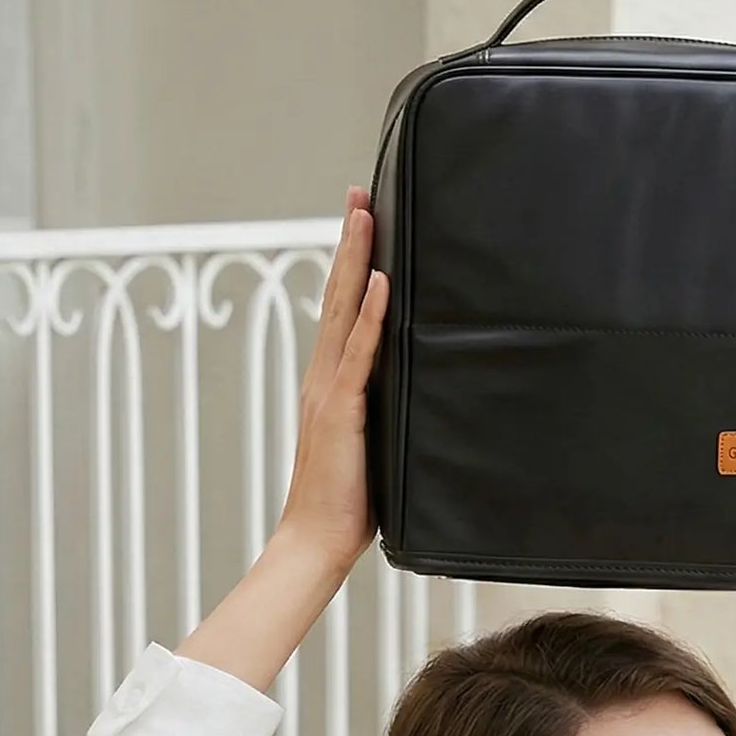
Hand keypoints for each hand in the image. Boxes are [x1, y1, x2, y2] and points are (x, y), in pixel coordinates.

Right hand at [278, 186, 389, 568]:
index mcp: (331, 383)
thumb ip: (386, 413)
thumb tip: (419, 392)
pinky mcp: (343, 410)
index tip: (361, 220)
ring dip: (356, 260)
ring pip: (344, 311)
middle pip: (337, 295)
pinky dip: (372, 316)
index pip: (342, 311)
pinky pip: (360, 354)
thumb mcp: (373, 445)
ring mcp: (330, 390)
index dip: (350, 265)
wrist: (316, 542)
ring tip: (366, 214)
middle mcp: (324, 376)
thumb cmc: (349, 503)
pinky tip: (382, 282)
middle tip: (361, 193)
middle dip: (350, 242)